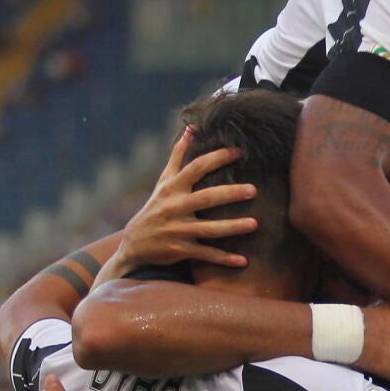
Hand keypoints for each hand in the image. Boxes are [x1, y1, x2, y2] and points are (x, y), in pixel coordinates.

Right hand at [104, 128, 259, 278]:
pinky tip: (243, 261)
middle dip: (229, 193)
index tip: (239, 151)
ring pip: (208, 229)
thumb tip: (191, 129)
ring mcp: (177, 230)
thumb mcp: (164, 181)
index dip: (217, 158)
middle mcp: (174, 207)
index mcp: (173, 188)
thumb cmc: (156, 206)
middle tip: (253, 190)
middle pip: (206, 198)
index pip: (196, 168)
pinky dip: (223, 259)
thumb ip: (178, 155)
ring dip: (232, 227)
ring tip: (255, 224)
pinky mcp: (180, 250)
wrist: (134, 243)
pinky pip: (205, 255)